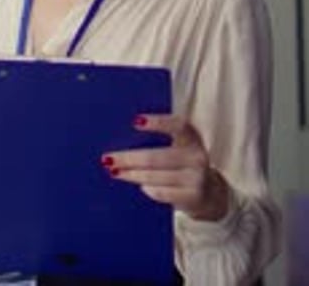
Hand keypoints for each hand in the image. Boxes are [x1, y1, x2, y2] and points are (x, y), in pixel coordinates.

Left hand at [100, 114, 228, 220]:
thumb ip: (159, 139)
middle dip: (129, 158)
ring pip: (156, 176)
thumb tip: (121, 135)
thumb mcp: (179, 146)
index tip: (135, 121)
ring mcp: (196, 178)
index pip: (177, 125)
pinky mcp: (192, 197)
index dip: (158, 122)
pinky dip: (148, 189)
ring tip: (114, 171)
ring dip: (131, 174)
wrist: (210, 193)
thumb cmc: (183, 162)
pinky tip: (138, 185)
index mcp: (191, 137)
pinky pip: (163, 193)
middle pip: (156, 157)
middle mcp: (197, 156)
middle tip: (107, 158)